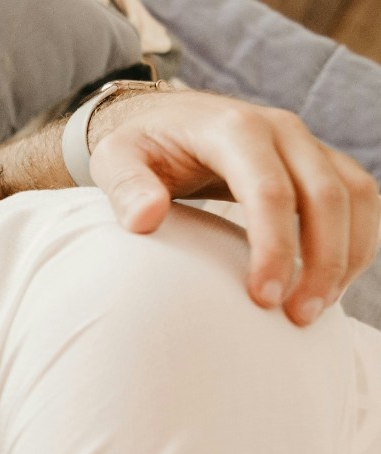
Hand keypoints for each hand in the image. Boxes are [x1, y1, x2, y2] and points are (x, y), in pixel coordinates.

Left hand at [88, 89, 379, 324]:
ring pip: (354, 196)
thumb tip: (145, 220)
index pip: (270, 192)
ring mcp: (306, 143)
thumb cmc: (139, 146)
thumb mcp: (115, 159)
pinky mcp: (318, 160)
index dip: (274, 248)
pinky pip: (358, 197)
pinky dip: (356, 240)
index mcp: (233, 129)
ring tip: (317, 309)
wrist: (165, 118)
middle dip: (321, 261)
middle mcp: (282, 130)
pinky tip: (330, 284)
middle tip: (299, 318)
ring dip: (347, 255)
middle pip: (326, 196)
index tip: (263, 299)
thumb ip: (125, 186)